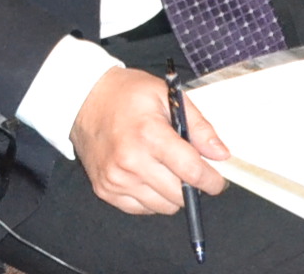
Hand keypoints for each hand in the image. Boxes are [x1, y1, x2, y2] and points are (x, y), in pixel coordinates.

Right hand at [69, 67, 228, 215]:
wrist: (82, 98)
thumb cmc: (126, 94)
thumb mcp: (167, 95)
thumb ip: (198, 126)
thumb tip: (221, 155)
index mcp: (149, 134)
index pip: (191, 172)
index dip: (211, 180)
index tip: (216, 181)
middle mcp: (130, 161)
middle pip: (179, 194)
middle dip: (192, 186)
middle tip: (189, 170)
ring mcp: (115, 178)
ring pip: (162, 206)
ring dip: (171, 194)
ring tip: (165, 170)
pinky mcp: (105, 189)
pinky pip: (141, 209)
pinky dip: (151, 198)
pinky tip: (147, 176)